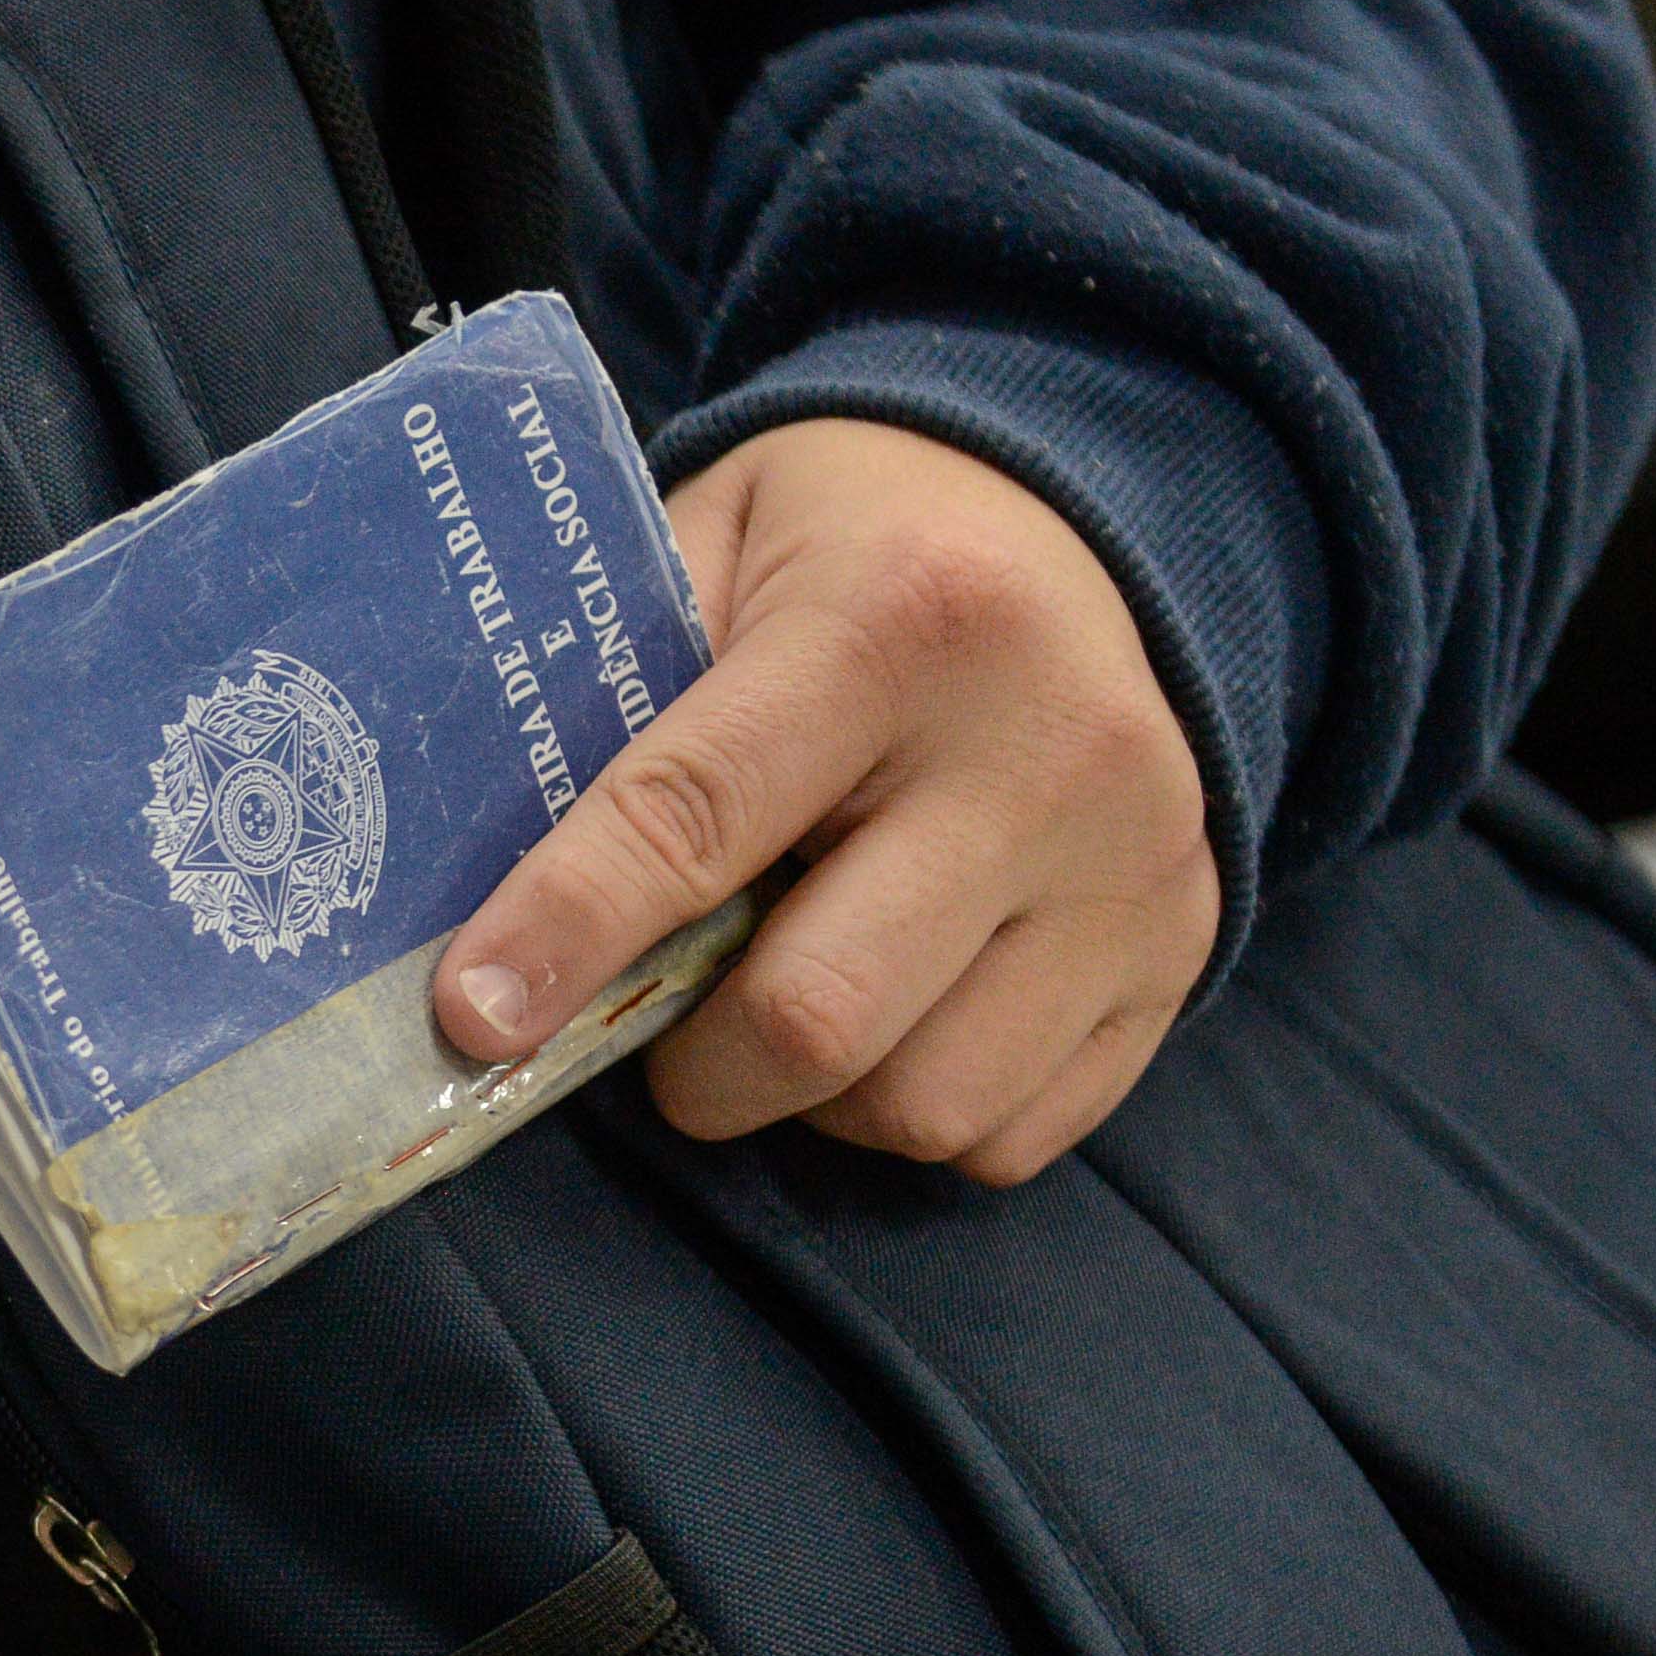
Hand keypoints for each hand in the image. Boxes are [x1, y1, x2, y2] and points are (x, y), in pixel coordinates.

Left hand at [432, 416, 1218, 1187]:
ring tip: (790, 991)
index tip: (472, 1018)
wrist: (1086, 521)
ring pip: (921, 1107)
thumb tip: (479, 890)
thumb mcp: (718, 538)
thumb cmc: (852, 548)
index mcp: (904, 619)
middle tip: (656, 1020)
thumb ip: (613, 690)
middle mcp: (1048, 749)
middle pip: (819, 1015)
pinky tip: (896, 1011)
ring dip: (809, 1099)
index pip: (699, 816)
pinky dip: (914, 1114)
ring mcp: (1135, 866)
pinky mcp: (1182, 951)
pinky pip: (1010, 1134)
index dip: (569, 932)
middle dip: (693, 1064)